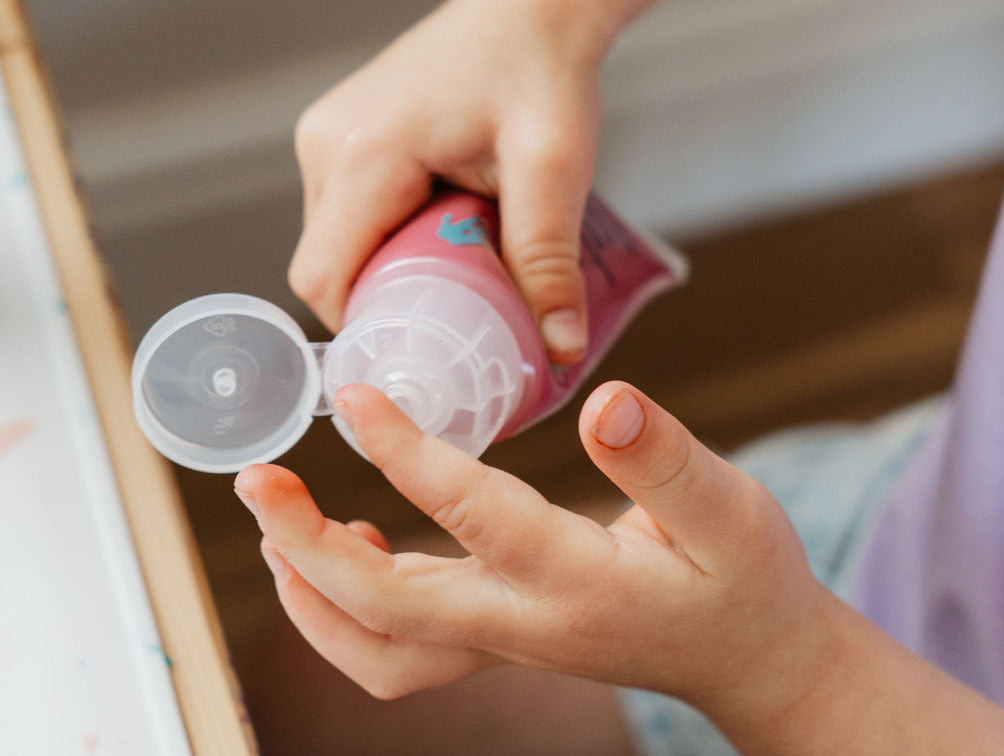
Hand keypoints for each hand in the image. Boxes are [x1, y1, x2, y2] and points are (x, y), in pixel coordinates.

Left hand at [234, 381, 834, 723]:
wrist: (744, 662)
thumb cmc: (742, 582)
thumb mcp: (730, 511)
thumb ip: (665, 460)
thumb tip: (603, 399)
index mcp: (579, 584)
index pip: (474, 517)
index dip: (407, 455)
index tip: (353, 398)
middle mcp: (524, 627)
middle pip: (387, 610)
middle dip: (307, 548)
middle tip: (258, 480)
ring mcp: (503, 645)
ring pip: (378, 648)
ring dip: (311, 593)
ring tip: (273, 523)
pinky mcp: (495, 642)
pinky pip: (397, 649)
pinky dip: (346, 610)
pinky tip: (345, 543)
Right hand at [288, 0, 620, 361]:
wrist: (530, 6)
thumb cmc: (538, 69)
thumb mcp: (553, 166)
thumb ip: (550, 260)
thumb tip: (559, 348)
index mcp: (362, 155)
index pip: (324, 281)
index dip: (365, 331)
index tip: (420, 354)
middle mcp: (326, 146)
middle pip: (326, 271)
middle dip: (384, 309)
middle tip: (448, 325)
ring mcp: (328, 142)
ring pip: (336, 250)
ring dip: (387, 278)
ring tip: (451, 279)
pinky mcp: (344, 142)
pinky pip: (347, 222)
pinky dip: (388, 247)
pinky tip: (437, 243)